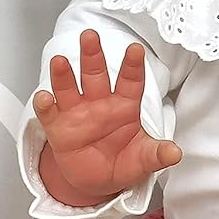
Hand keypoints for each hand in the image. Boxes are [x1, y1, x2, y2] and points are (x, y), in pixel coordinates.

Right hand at [33, 29, 182, 198]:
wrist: (97, 181)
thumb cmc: (122, 163)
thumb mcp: (142, 160)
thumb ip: (156, 154)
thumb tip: (174, 153)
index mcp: (125, 106)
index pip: (130, 81)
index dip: (133, 65)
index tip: (135, 50)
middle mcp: (100, 103)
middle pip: (95, 74)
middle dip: (92, 55)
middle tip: (90, 36)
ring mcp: (77, 113)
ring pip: (69, 87)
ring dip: (64, 74)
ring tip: (60, 62)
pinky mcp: (58, 128)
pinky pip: (50, 114)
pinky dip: (45, 105)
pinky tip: (44, 97)